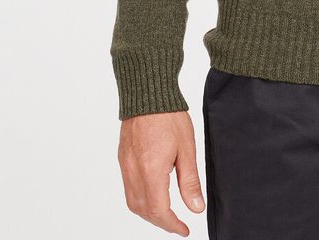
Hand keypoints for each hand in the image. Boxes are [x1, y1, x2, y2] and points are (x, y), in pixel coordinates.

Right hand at [117, 110, 205, 235]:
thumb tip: (196, 208)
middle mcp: (134, 172)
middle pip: (144, 211)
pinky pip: (128, 189)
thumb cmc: (169, 116)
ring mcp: (125, 166)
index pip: (159, 211)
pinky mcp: (122, 159)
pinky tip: (153, 195)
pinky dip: (140, 200)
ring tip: (167, 214)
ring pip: (133, 203)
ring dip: (149, 214)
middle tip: (178, 224)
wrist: (148, 93)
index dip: (172, 225)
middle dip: (161, 222)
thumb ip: (190, 181)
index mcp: (151, 171)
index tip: (184, 230)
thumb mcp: (187, 148)